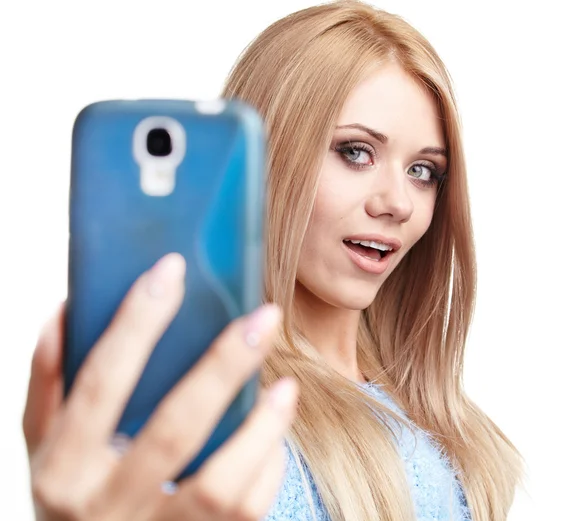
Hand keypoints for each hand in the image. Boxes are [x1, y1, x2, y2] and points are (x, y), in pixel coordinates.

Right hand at [23, 253, 297, 520]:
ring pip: (220, 484)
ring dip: (261, 427)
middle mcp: (105, 504)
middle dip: (223, 366)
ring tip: (286, 387)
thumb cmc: (74, 488)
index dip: (136, 322)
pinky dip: (265, 466)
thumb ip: (51, 377)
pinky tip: (271, 435)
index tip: (171, 270)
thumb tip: (69, 306)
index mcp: (63, 465)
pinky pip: (243, 511)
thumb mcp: (46, 440)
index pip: (101, 382)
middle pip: (175, 428)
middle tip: (264, 317)